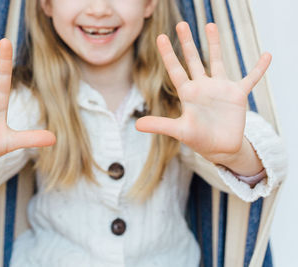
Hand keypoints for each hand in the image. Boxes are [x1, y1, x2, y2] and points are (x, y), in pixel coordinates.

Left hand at [135, 22, 270, 163]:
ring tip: (211, 25)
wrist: (220, 148)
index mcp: (188, 93)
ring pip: (217, 61)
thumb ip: (160, 125)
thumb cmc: (199, 139)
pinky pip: (250, 78)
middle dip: (188, 42)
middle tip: (181, 24)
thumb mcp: (179, 131)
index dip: (168, 54)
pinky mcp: (237, 95)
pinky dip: (259, 68)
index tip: (160, 37)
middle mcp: (202, 87)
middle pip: (193, 60)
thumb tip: (137, 125)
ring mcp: (220, 89)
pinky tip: (266, 55)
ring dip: (214, 44)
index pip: (176, 70)